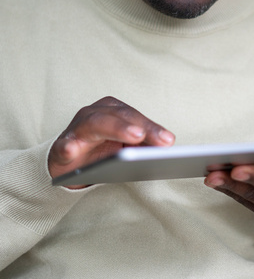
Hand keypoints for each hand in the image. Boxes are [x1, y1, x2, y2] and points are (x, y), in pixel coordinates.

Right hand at [48, 96, 174, 186]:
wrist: (68, 167)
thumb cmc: (100, 153)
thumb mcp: (124, 148)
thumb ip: (143, 145)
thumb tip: (166, 147)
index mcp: (112, 111)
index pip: (134, 116)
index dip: (151, 127)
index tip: (168, 141)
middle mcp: (93, 115)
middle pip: (117, 116)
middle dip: (137, 126)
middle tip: (151, 137)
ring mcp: (75, 130)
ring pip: (94, 123)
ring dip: (114, 128)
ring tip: (134, 136)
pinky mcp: (60, 148)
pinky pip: (63, 146)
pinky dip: (67, 147)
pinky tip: (72, 150)